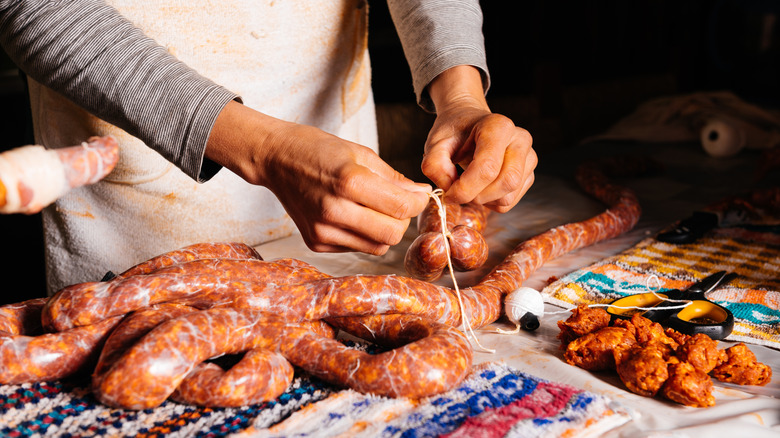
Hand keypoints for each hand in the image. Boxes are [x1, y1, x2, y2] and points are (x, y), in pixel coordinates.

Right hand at [206, 101, 430, 254]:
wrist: (275, 158)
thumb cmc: (319, 150)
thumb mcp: (360, 153)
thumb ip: (394, 179)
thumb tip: (422, 194)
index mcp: (350, 181)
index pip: (401, 207)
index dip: (418, 203)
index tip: (419, 195)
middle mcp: (335, 210)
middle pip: (392, 234)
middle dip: (402, 220)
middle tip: (397, 204)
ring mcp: (322, 230)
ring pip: (377, 247)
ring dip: (384, 231)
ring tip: (373, 209)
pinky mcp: (315, 242)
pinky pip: (356, 248)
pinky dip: (362, 235)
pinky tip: (350, 215)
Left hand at [422, 66, 535, 212]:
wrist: (469, 124)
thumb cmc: (454, 133)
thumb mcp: (435, 143)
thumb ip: (434, 165)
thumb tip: (449, 188)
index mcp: (498, 127)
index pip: (488, 168)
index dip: (466, 188)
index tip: (448, 194)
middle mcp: (520, 140)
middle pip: (505, 183)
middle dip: (476, 196)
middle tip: (457, 192)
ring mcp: (529, 157)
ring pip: (508, 196)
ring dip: (482, 200)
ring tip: (467, 186)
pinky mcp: (528, 174)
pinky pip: (510, 202)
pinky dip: (490, 202)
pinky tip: (480, 188)